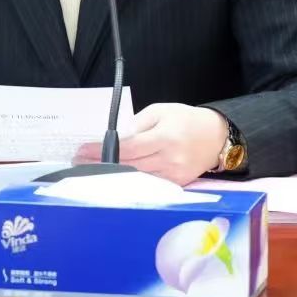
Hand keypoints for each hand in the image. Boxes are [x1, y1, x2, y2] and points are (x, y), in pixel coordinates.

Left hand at [74, 103, 228, 185]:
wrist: (217, 137)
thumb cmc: (186, 120)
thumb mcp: (161, 111)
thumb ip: (137, 124)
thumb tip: (117, 138)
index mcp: (164, 138)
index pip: (127, 148)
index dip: (102, 151)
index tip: (83, 151)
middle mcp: (168, 160)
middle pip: (128, 167)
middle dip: (101, 165)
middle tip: (79, 163)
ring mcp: (173, 176)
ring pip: (137, 179)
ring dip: (113, 176)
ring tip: (91, 171)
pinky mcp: (177, 185)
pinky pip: (150, 185)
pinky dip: (132, 182)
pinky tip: (116, 179)